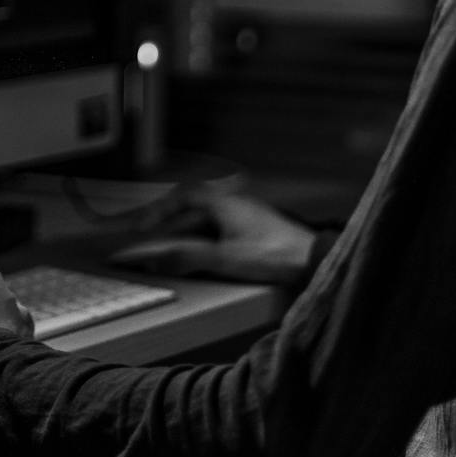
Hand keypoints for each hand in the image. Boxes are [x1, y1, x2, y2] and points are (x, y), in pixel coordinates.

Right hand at [109, 193, 315, 284]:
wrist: (313, 260)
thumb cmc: (275, 255)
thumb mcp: (225, 258)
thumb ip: (188, 257)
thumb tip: (153, 260)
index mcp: (225, 203)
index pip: (182, 196)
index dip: (158, 209)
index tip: (142, 225)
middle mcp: (235, 204)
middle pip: (192, 207)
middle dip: (168, 220)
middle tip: (148, 234)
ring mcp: (246, 216)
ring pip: (206, 219)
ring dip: (185, 231)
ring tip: (168, 248)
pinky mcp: (255, 230)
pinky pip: (219, 229)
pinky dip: (202, 239)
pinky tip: (200, 255)